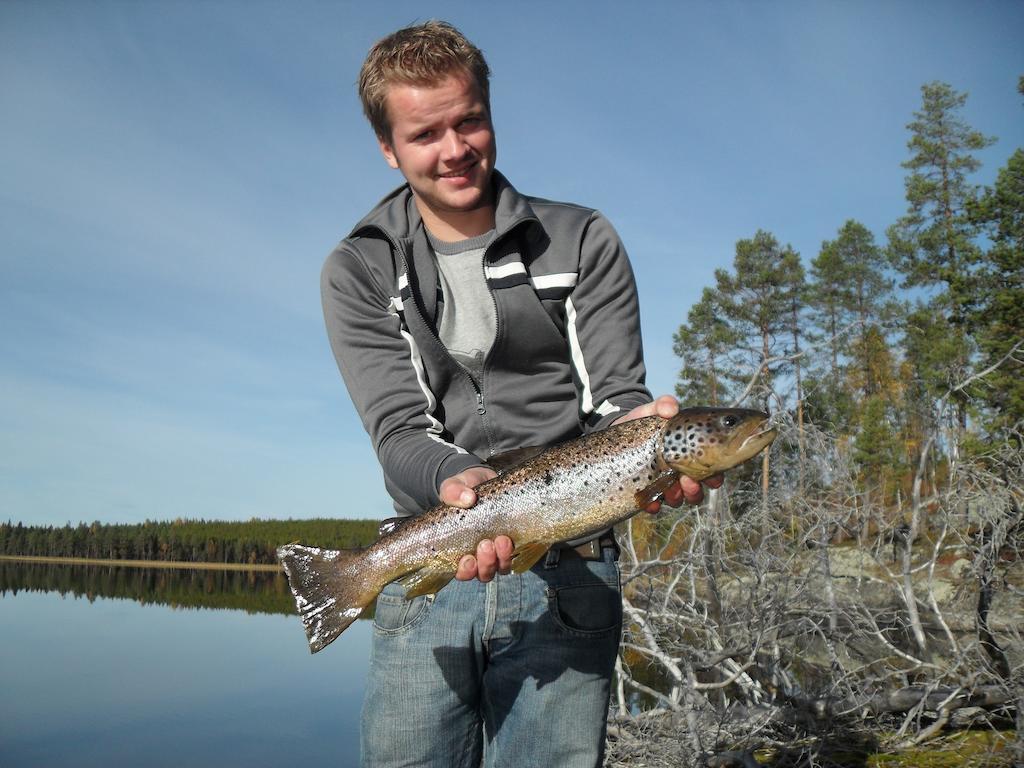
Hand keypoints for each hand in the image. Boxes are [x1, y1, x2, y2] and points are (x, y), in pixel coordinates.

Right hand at [439, 467, 513, 582]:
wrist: (485, 481)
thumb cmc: (466, 488)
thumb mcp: (454, 485)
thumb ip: (453, 491)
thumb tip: (467, 498)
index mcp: (459, 548)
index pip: (460, 571)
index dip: (465, 571)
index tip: (468, 559)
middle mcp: (479, 555)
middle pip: (483, 573)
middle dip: (486, 563)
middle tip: (486, 544)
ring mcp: (497, 551)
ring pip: (501, 568)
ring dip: (502, 558)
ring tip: (502, 540)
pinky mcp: (513, 543)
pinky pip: (516, 556)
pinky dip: (514, 552)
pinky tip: (512, 539)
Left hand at [613, 395, 723, 511]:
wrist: (617, 432)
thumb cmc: (643, 422)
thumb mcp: (653, 411)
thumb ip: (663, 405)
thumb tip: (672, 408)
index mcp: (690, 455)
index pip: (711, 470)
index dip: (716, 476)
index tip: (714, 476)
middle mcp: (679, 473)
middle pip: (696, 490)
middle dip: (695, 490)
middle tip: (689, 481)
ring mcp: (662, 484)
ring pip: (677, 499)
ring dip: (677, 497)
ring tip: (670, 489)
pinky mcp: (644, 492)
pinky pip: (652, 504)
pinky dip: (653, 505)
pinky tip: (650, 501)